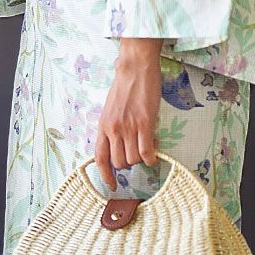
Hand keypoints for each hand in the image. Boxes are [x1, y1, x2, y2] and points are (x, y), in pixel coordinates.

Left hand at [94, 38, 164, 188]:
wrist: (135, 69)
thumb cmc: (125, 86)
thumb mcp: (111, 109)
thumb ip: (112, 127)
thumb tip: (119, 144)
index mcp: (103, 126)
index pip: (100, 158)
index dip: (106, 175)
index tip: (112, 185)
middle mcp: (113, 130)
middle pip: (119, 162)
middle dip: (129, 164)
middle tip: (136, 155)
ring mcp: (129, 128)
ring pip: (134, 159)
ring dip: (141, 160)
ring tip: (147, 148)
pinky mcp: (145, 124)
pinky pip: (147, 152)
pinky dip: (151, 158)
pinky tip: (155, 154)